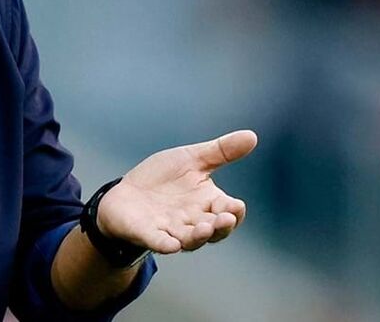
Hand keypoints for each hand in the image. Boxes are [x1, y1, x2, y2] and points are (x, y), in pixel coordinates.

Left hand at [96, 130, 256, 254]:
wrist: (127, 192)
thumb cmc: (163, 178)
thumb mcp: (191, 159)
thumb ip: (220, 151)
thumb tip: (252, 136)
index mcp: (208, 203)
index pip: (228, 211)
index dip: (234, 211)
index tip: (235, 206)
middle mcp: (194, 221)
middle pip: (214, 230)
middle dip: (221, 226)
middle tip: (225, 219)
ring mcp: (171, 230)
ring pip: (190, 240)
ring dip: (198, 237)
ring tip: (204, 230)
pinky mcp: (148, 234)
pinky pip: (159, 243)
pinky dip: (165, 244)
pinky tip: (171, 245)